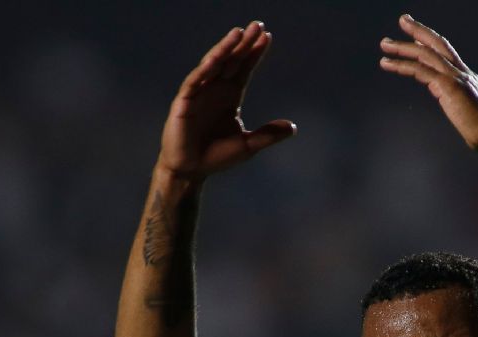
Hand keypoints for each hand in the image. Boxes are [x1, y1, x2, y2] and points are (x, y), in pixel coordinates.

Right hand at [158, 22, 295, 179]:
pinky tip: (218, 55)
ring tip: (240, 32)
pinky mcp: (185, 101)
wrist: (191, 171)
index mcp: (230, 95)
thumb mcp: (248, 145)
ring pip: (214, 64)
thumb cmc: (216, 157)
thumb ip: (268, 135)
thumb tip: (292, 127)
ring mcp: (200, 93)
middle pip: (232, 60)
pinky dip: (207, 67)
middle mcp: (216, 89)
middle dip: (245, 43)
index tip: (268, 36)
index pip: (245, 68)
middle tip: (258, 25)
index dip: (255, 53)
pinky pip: (196, 80)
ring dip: (226, 48)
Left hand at [379, 15, 477, 150]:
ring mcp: (454, 77)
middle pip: (437, 43)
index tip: (416, 35)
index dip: (430, 42)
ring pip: (424, 54)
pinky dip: (402, 65)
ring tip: (385, 45)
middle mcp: (461, 72)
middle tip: (402, 20)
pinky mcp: (447, 86)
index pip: (446, 53)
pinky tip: (388, 64)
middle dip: (418, 30)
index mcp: (467, 77)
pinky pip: (420, 70)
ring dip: (402, 48)